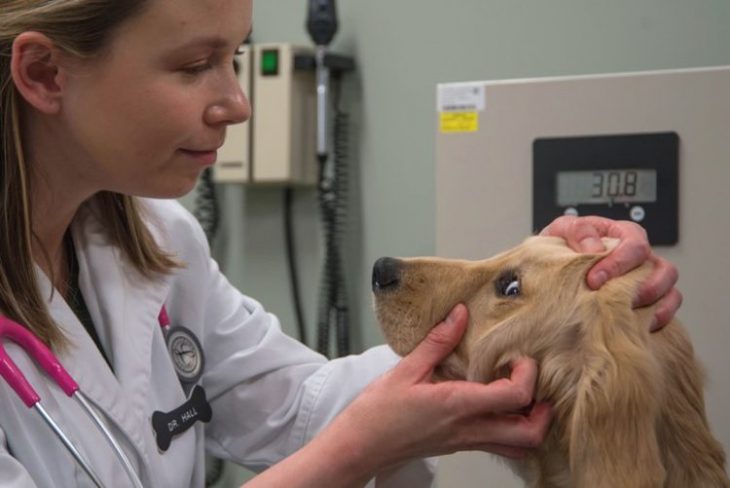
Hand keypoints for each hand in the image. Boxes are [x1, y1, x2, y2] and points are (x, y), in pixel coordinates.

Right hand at [334, 304, 551, 471]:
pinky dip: (512, 431)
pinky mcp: (460, 445)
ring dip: (531, 424)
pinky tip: (500, 409)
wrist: (360, 447)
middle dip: (544, 411)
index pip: (513, 397)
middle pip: (529, 434)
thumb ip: (438, 342)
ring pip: (519, 447)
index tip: (520, 359)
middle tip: (536, 385)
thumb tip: (459, 315)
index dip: (528, 376)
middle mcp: (469, 428)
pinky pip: (499, 446)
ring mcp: (466, 441)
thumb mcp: (406, 369)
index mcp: (458, 405)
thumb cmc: (378, 413)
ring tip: (524, 398)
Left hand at [540, 215, 681, 330]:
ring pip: (671, 290)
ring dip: (654, 304)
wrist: (555, 269)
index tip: (594, 280)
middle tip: (612, 300)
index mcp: (624, 234)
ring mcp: (649, 279)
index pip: (635, 245)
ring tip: (627, 314)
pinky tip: (636, 325)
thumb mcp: (562, 229)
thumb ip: (577, 231)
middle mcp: (642, 257)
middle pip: (663, 269)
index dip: (619, 263)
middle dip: (641, 287)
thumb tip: (594, 247)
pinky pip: (667, 310)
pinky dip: (659, 318)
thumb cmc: (563, 247)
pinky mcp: (649, 302)